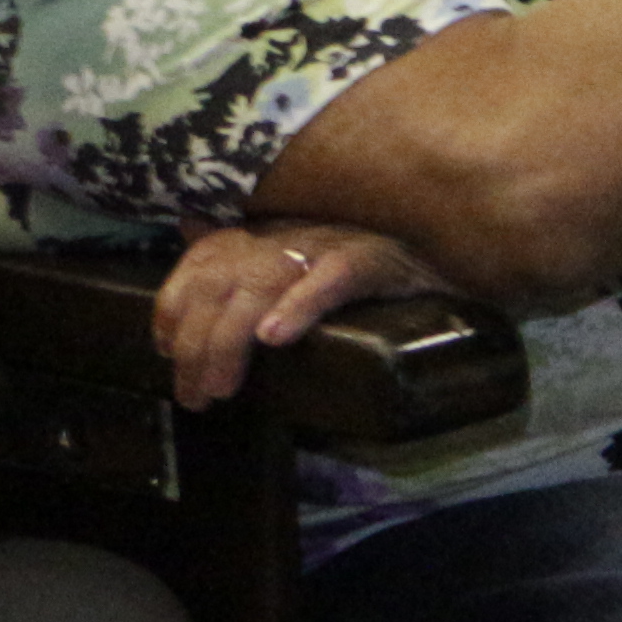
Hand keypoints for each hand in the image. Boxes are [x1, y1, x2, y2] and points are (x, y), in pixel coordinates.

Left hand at [152, 219, 445, 410]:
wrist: (456, 249)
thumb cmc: (374, 263)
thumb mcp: (305, 255)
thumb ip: (251, 246)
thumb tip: (189, 225)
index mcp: (273, 228)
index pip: (205, 257)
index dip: (174, 302)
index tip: (164, 348)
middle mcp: (294, 228)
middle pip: (222, 281)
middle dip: (196, 342)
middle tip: (195, 397)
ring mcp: (334, 241)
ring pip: (261, 283)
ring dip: (230, 339)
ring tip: (220, 388)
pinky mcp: (376, 260)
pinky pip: (332, 277)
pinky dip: (300, 305)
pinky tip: (276, 337)